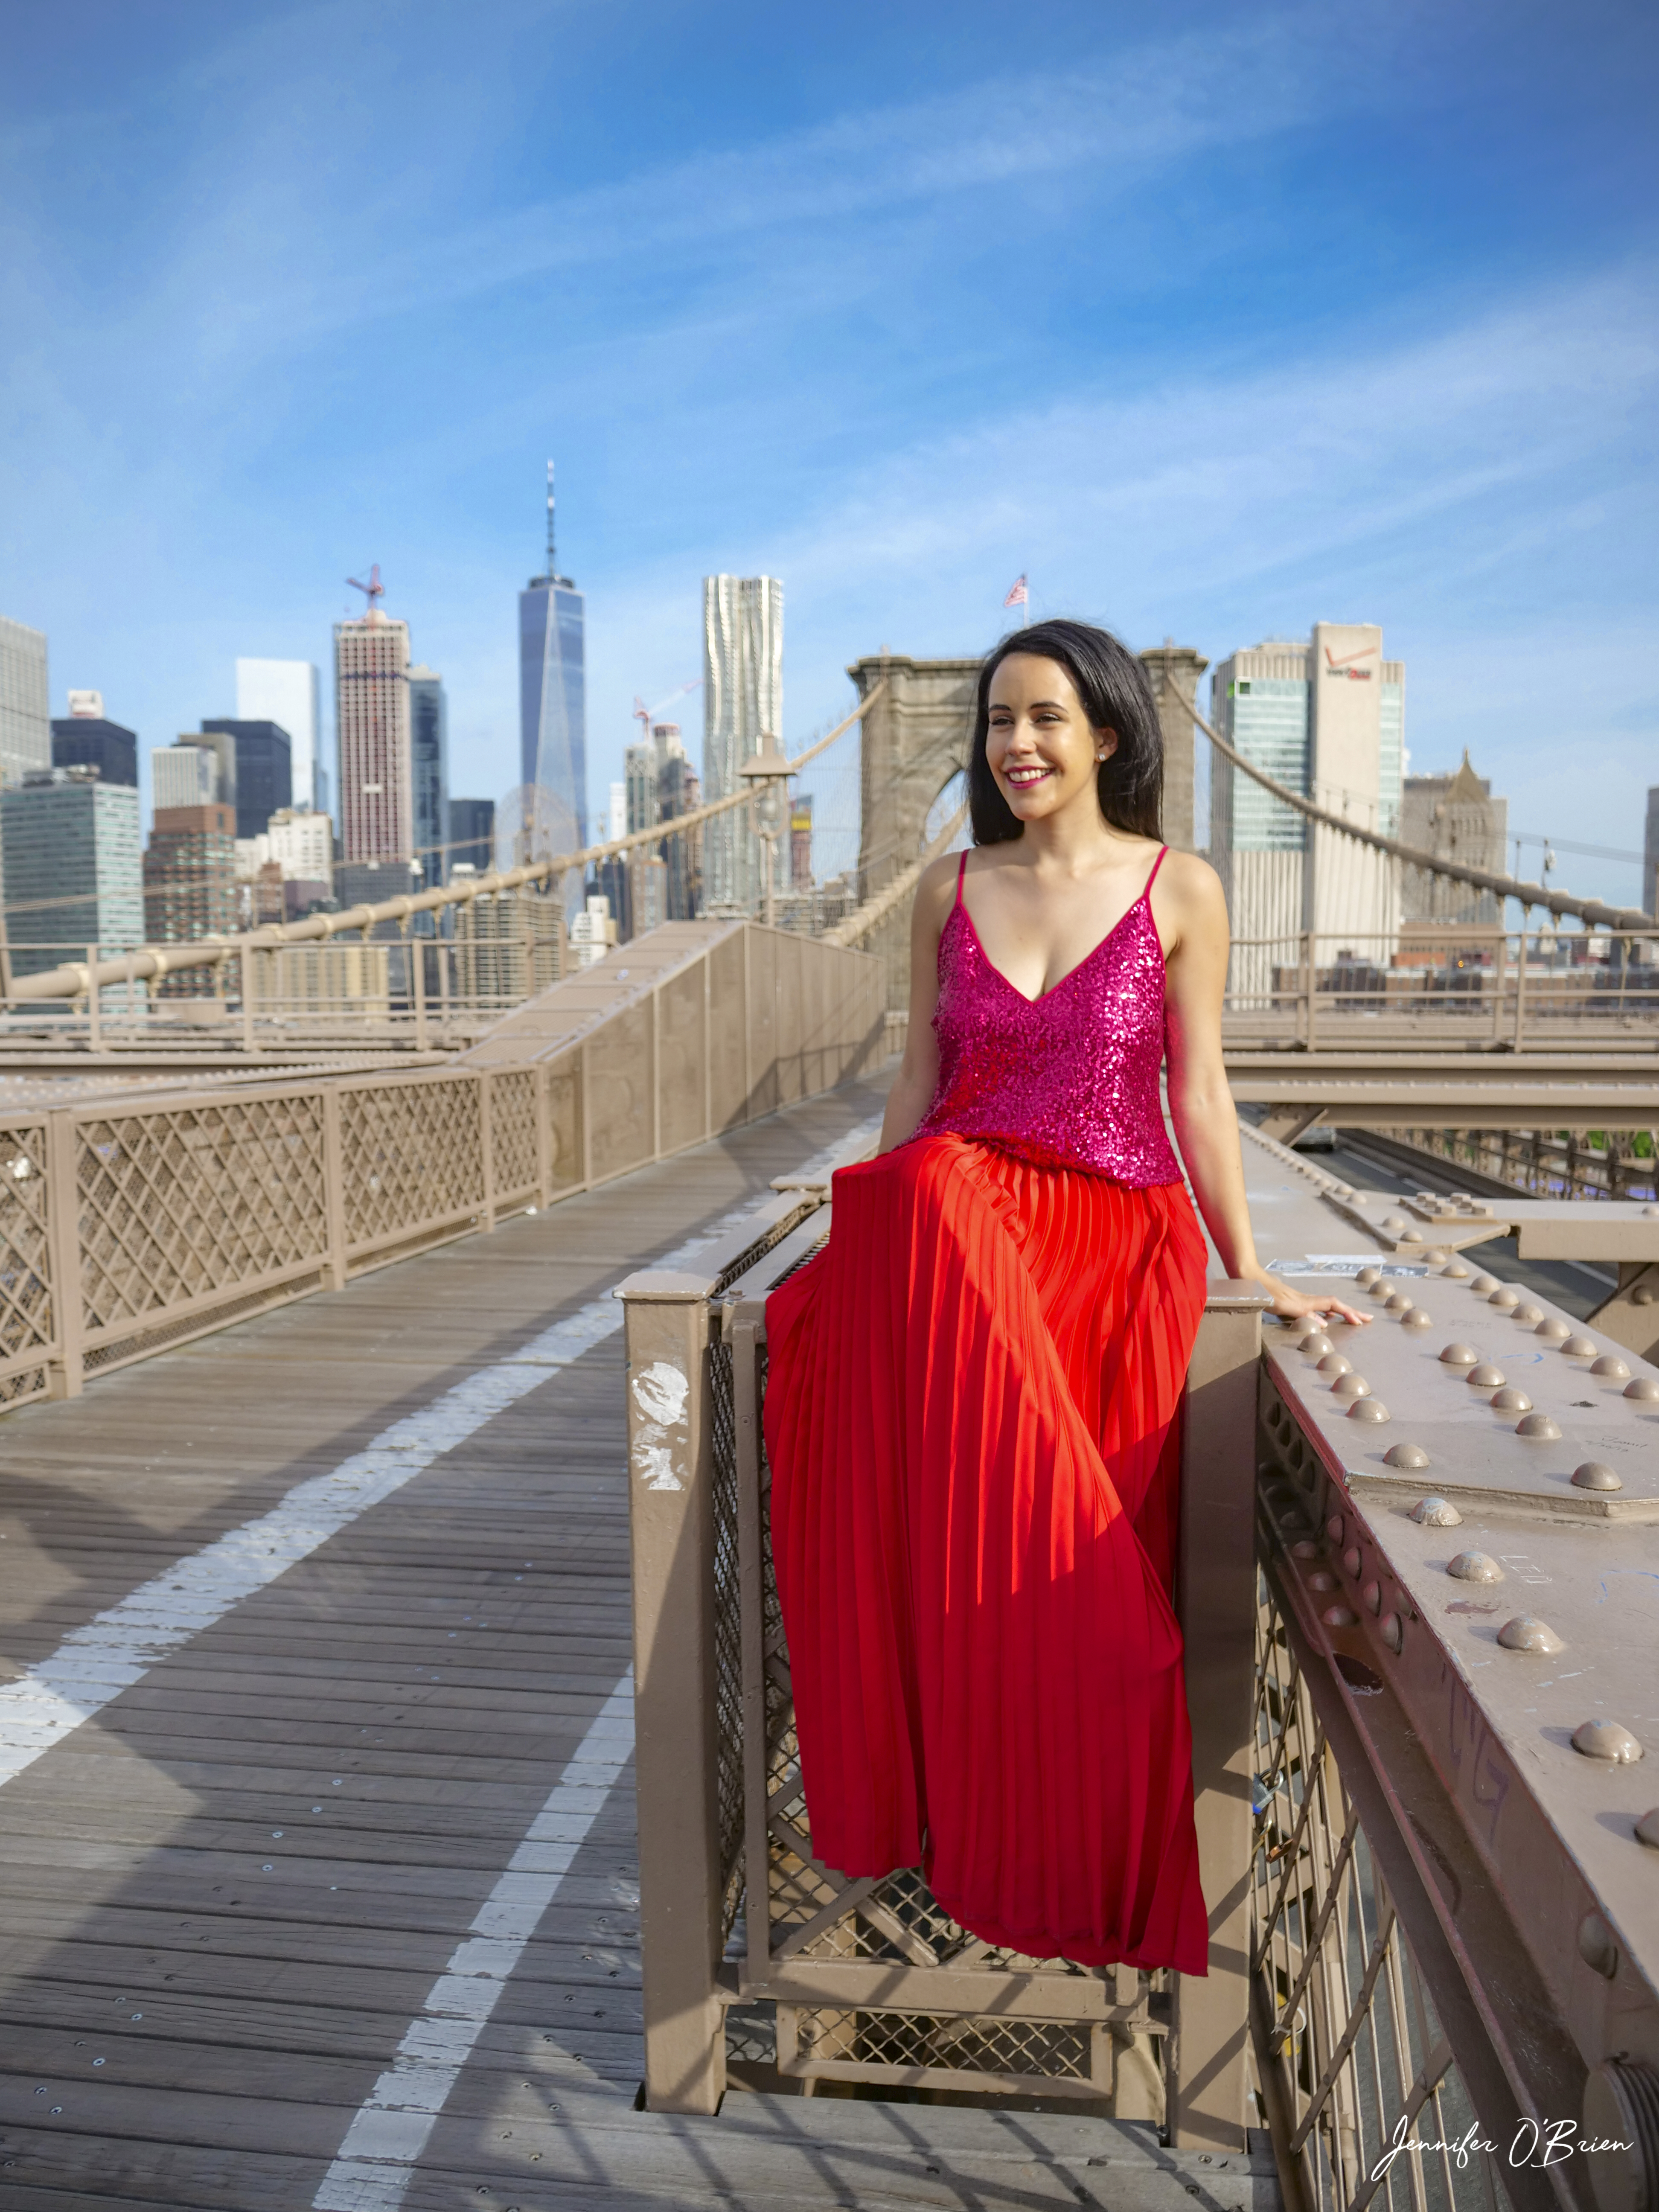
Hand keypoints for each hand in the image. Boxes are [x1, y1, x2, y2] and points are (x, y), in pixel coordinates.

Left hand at [1247, 1272, 1371, 1328]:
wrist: (1250, 1282)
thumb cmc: (1264, 1294)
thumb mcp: (1285, 1308)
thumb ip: (1305, 1315)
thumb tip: (1326, 1324)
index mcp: (1307, 1301)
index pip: (1334, 1305)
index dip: (1348, 1313)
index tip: (1360, 1322)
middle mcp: (1307, 1300)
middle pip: (1335, 1304)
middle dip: (1352, 1311)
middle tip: (1369, 1318)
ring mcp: (1301, 1300)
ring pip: (1328, 1306)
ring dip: (1342, 1312)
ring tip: (1354, 1318)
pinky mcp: (1294, 1303)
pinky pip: (1318, 1308)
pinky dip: (1328, 1313)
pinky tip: (1327, 1318)